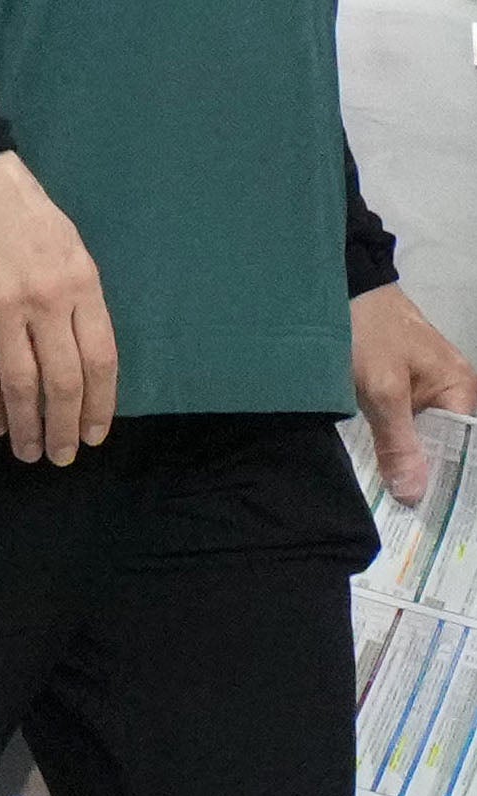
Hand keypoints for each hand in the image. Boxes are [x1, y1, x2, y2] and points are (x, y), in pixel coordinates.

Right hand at [0, 151, 116, 463]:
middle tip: (61, 456)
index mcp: (80, 284)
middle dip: (65, 426)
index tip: (95, 435)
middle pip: (63, 380)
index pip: (100, 359)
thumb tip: (77, 353)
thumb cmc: (19, 213)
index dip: (100, 404)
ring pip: (19, 382)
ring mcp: (0, 307)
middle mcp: (46, 301)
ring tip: (28, 450)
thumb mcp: (68, 248)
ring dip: (26, 424)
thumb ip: (75, 299)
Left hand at [354, 282, 476, 504]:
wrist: (332, 281)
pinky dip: (382, 440)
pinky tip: (370, 466)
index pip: (464, 448)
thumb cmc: (364, 328)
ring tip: (385, 500)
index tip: (428, 514)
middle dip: (420, 475)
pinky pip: (393, 421)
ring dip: (398, 460)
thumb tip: (415, 495)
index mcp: (459, 387)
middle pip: (439, 445)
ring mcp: (416, 386)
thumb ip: (399, 441)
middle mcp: (445, 389)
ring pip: (413, 436)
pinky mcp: (388, 382)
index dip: (446, 480)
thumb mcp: (381, 388)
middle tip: (400, 513)